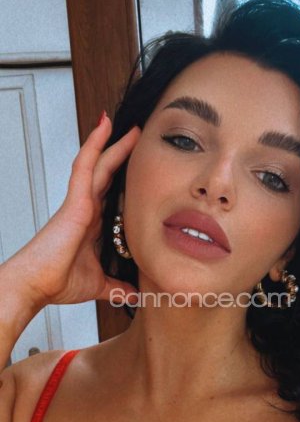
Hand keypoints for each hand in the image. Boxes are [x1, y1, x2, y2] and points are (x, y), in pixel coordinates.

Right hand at [3, 113, 139, 307]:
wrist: (35, 285)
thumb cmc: (58, 281)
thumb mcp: (99, 284)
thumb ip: (117, 287)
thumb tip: (134, 295)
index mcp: (93, 224)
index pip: (113, 194)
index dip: (125, 178)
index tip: (142, 169)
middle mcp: (87, 209)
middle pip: (108, 174)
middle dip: (124, 155)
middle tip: (141, 136)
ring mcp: (80, 202)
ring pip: (99, 164)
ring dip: (114, 143)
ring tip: (132, 126)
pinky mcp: (75, 201)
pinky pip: (85, 165)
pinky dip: (95, 145)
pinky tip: (105, 127)